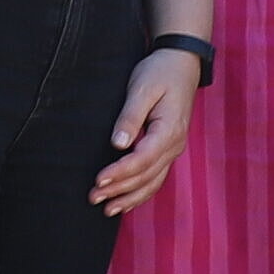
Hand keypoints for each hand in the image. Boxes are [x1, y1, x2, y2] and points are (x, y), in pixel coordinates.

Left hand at [91, 44, 204, 213]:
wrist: (181, 63)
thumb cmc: (159, 72)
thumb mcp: (142, 88)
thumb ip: (130, 116)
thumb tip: (118, 143)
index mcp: (169, 130)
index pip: (142, 159)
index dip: (120, 173)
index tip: (98, 181)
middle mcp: (174, 145)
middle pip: (146, 175)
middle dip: (119, 190)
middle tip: (92, 198)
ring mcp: (173, 149)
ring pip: (152, 182)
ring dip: (130, 197)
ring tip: (106, 209)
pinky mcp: (167, 149)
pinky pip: (155, 177)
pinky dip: (140, 192)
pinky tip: (124, 202)